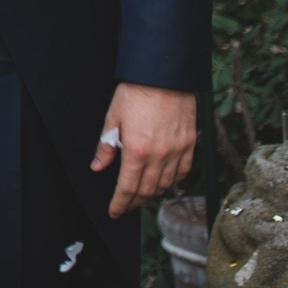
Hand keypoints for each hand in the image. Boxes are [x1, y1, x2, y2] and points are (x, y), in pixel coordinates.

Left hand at [92, 83, 195, 217]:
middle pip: (148, 190)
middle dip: (134, 202)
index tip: (114, 211)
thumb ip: (106, 146)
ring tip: (141, 196)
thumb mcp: (112, 118)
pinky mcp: (190, 145)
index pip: (128, 188)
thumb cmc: (135, 93)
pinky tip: (163, 182)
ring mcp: (178, 151)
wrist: (164, 76)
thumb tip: (97, 167)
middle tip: (125, 206)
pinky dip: (172, 181)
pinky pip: (183, 172)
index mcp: (137, 150)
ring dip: (152, 194)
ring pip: (166, 184)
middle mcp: (160, 155)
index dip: (120, 203)